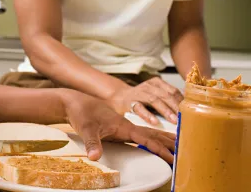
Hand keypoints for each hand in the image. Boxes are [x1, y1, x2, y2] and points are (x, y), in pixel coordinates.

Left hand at [60, 90, 174, 163]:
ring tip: (178, 145)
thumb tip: (94, 157)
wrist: (74, 101)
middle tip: (186, 152)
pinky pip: (140, 134)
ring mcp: (123, 126)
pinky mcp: (118, 128)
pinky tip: (155, 142)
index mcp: (123, 125)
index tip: (173, 157)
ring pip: (148, 133)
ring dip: (163, 139)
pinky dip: (152, 139)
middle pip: (152, 135)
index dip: (160, 149)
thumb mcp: (85, 128)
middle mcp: (126, 125)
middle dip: (168, 143)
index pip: (146, 139)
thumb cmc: (81, 112)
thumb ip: (92, 142)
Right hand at [108, 78, 182, 124]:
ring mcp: (139, 93)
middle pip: (165, 95)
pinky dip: (148, 115)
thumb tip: (188, 113)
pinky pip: (140, 108)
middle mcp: (148, 86)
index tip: (191, 113)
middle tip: (184, 118)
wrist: (119, 98)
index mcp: (157, 83)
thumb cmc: (142, 99)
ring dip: (165, 110)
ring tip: (173, 120)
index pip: (173, 91)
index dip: (182, 102)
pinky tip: (155, 122)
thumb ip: (169, 101)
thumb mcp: (156, 95)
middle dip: (176, 107)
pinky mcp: (130, 102)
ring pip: (154, 100)